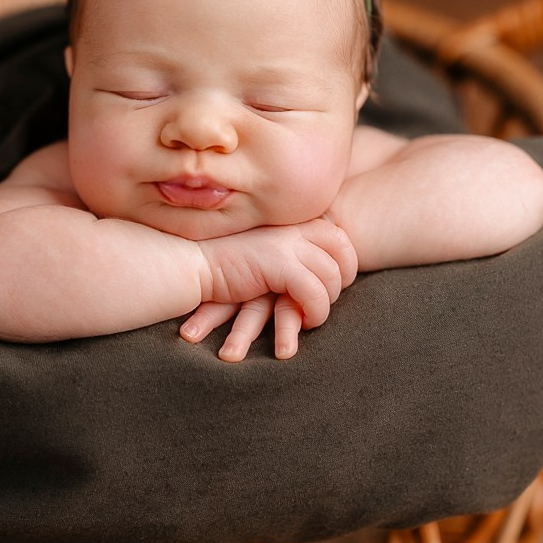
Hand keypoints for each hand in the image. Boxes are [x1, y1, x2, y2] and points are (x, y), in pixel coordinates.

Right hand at [190, 218, 357, 360]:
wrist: (195, 262)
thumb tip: (323, 269)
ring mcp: (288, 244)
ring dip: (324, 305)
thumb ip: (292, 250)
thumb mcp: (266, 249)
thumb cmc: (227, 261)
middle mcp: (294, 228)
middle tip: (319, 305)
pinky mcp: (279, 265)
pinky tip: (303, 321)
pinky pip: (314, 292)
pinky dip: (314, 311)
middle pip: (342, 259)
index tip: (334, 286)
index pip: (341, 238)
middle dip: (338, 289)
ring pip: (331, 278)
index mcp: (294, 222)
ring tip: (310, 318)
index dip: (347, 266)